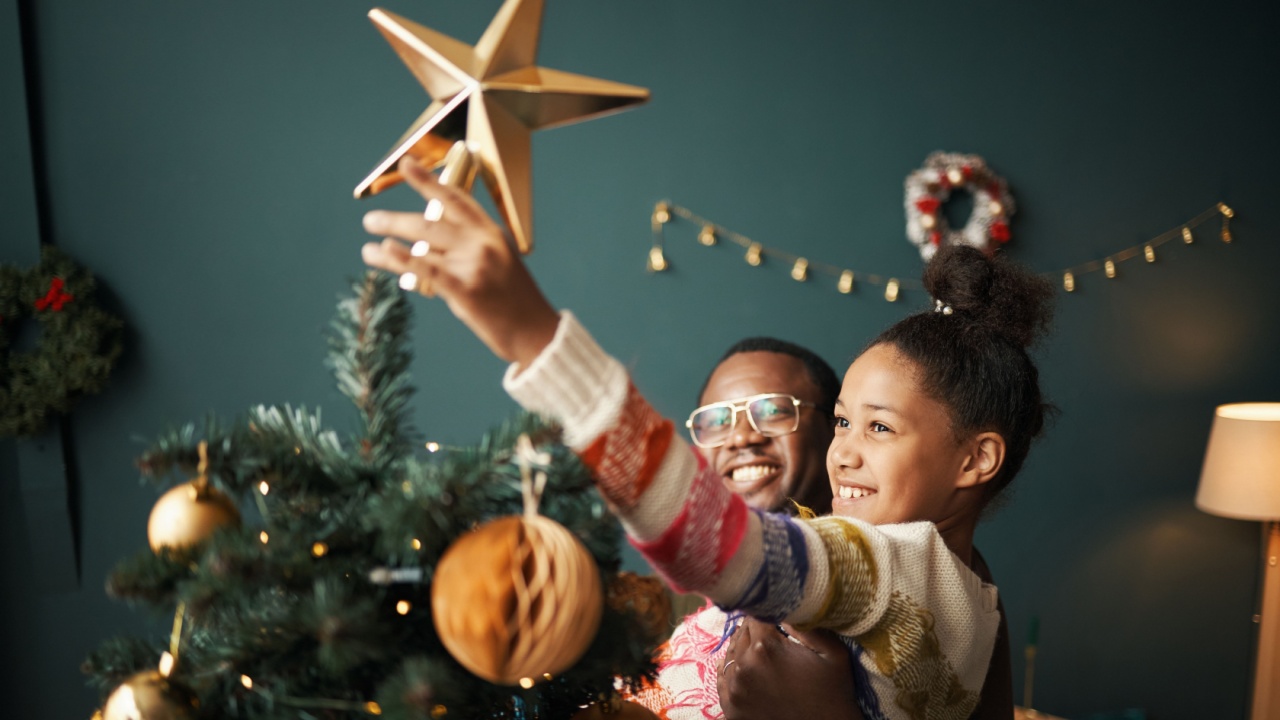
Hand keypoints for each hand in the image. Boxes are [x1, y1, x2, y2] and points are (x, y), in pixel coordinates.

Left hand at [360, 157, 559, 369]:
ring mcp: (474, 265)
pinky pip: (427, 269)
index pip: (454, 199)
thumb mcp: (496, 263)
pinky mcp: (466, 290)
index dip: (427, 180)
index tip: (406, 165)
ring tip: (368, 247)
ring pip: (422, 245)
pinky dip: (402, 259)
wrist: (535, 333)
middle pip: (429, 221)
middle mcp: (482, 243)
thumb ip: (464, 250)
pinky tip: (384, 251)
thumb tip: (420, 244)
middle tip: (371, 220)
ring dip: (389, 245)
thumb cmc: (512, 301)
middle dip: (395, 220)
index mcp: (490, 233)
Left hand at [717, 618, 861, 719]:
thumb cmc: (833, 691)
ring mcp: (734, 688)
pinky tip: (743, 667)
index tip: (776, 616)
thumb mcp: (833, 651)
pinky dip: (731, 669)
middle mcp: (744, 666)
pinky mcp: (730, 707)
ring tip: (759, 652)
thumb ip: (807, 624)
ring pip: (730, 654)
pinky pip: (721, 678)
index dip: (768, 613)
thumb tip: (784, 605)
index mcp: (766, 647)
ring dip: (743, 648)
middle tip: (771, 635)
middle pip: (741, 633)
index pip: (756, 615)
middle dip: (756, 631)